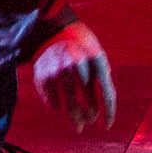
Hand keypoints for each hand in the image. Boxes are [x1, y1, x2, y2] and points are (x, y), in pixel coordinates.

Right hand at [24, 19, 116, 134]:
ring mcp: (60, 71)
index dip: (108, 113)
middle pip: (88, 102)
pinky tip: (60, 108)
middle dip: (90, 115)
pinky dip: (57, 106)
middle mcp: (78, 66)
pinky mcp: (43, 75)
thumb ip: (102, 76)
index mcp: (96, 60)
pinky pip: (52, 100)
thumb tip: (105, 103)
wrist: (52, 27)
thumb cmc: (80, 44)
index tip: (107, 125)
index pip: (106, 94)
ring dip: (75, 118)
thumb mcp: (96, 53)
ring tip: (78, 125)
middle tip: (90, 120)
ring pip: (70, 105)